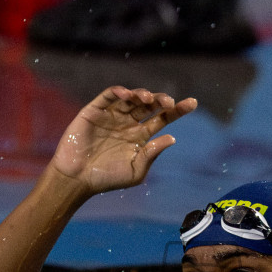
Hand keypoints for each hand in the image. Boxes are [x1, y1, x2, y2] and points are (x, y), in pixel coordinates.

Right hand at [50, 86, 197, 195]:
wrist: (77, 180)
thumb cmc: (107, 179)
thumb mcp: (135, 170)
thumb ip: (152, 153)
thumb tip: (172, 137)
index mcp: (140, 137)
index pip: (162, 119)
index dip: (177, 110)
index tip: (193, 103)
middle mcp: (128, 123)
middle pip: (149, 105)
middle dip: (161, 100)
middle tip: (170, 102)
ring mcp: (111, 115)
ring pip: (131, 97)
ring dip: (142, 95)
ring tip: (149, 100)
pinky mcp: (94, 111)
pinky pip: (109, 96)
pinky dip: (119, 92)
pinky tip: (129, 96)